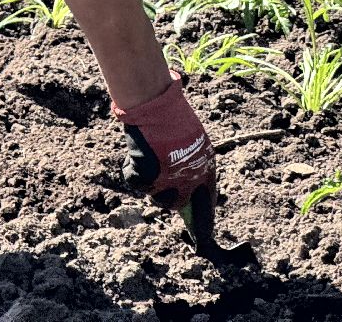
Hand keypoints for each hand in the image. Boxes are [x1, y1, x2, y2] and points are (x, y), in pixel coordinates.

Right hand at [113, 73, 215, 209]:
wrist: (156, 107)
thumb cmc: (175, 118)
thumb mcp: (193, 141)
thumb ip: (192, 164)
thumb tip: (188, 187)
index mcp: (205, 167)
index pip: (207, 200)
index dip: (203, 218)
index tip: (203, 233)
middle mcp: (187, 178)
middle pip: (177, 204)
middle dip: (170, 197)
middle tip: (162, 181)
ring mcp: (166, 179)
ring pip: (156, 196)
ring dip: (152, 184)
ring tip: (151, 159)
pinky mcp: (145, 177)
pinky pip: (138, 183)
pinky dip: (134, 171)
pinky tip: (139, 154)